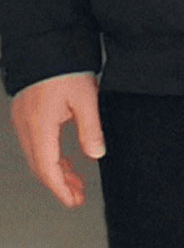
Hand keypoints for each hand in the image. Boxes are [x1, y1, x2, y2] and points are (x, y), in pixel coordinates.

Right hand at [10, 74, 104, 208]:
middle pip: (40, 166)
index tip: (73, 201)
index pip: (47, 168)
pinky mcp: (26, 115)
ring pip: (38, 156)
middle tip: (78, 197)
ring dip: (57, 171)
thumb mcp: (86, 98)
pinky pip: (37, 145)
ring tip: (77, 183)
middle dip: (59, 184)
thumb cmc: (66, 69)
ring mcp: (23, 121)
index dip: (60, 188)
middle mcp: (26, 127)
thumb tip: (96, 156)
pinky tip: (68, 162)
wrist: (45, 46)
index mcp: (39, 127)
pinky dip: (51, 157)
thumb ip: (91, 129)